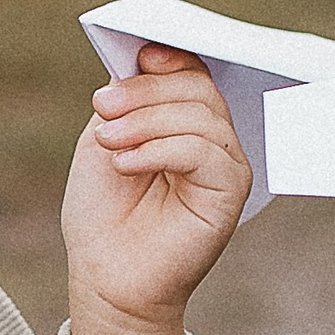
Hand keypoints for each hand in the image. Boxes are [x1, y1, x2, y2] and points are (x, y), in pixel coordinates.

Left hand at [62, 44, 252, 334]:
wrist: (106, 277)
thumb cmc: (103, 213)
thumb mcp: (105, 139)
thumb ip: (127, 99)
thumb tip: (147, 57)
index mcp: (186, 123)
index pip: (193, 72)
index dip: (167, 59)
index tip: (135, 59)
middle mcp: (214, 141)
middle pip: (197, 87)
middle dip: (144, 92)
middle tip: (102, 110)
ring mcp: (227, 166)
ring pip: (200, 115)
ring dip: (145, 121)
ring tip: (109, 143)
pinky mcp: (231, 193)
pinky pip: (205, 150)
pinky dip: (159, 149)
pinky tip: (127, 164)